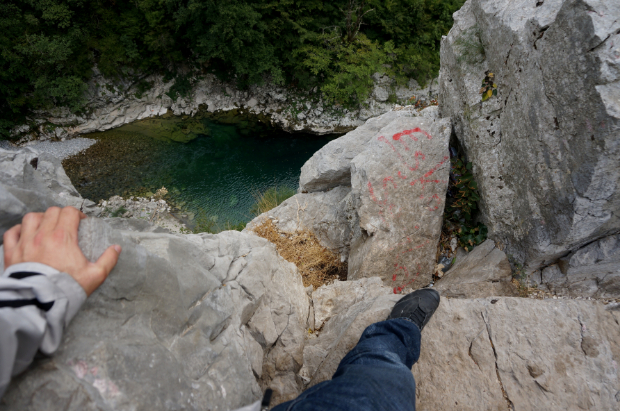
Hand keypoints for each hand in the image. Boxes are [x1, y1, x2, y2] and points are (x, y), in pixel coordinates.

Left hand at [3, 207, 120, 295]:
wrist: (39, 303)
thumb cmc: (67, 288)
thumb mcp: (95, 275)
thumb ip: (108, 260)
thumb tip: (116, 248)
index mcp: (64, 237)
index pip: (69, 212)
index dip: (77, 214)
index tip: (81, 223)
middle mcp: (43, 235)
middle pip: (51, 212)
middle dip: (61, 215)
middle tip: (66, 225)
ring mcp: (25, 243)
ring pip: (31, 218)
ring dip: (40, 219)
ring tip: (46, 227)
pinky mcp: (12, 253)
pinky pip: (11, 233)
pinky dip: (18, 230)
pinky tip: (25, 234)